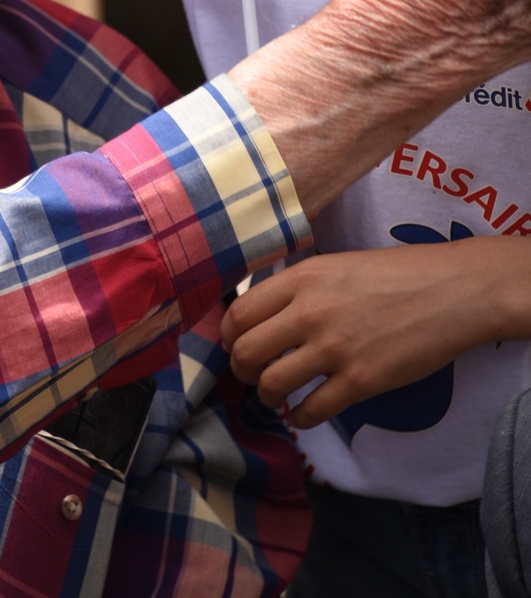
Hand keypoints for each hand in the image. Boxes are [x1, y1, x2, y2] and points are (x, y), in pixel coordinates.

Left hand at [221, 239, 530, 426]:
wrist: (451, 291)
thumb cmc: (396, 274)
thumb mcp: (336, 265)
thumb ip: (298, 287)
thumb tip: (261, 313)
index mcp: (301, 278)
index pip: (238, 312)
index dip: (230, 335)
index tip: (238, 344)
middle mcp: (310, 311)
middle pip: (245, 351)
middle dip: (241, 369)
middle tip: (253, 374)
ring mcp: (335, 348)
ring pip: (271, 385)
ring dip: (267, 396)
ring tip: (277, 395)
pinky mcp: (361, 382)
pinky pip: (310, 411)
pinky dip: (300, 417)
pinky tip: (306, 411)